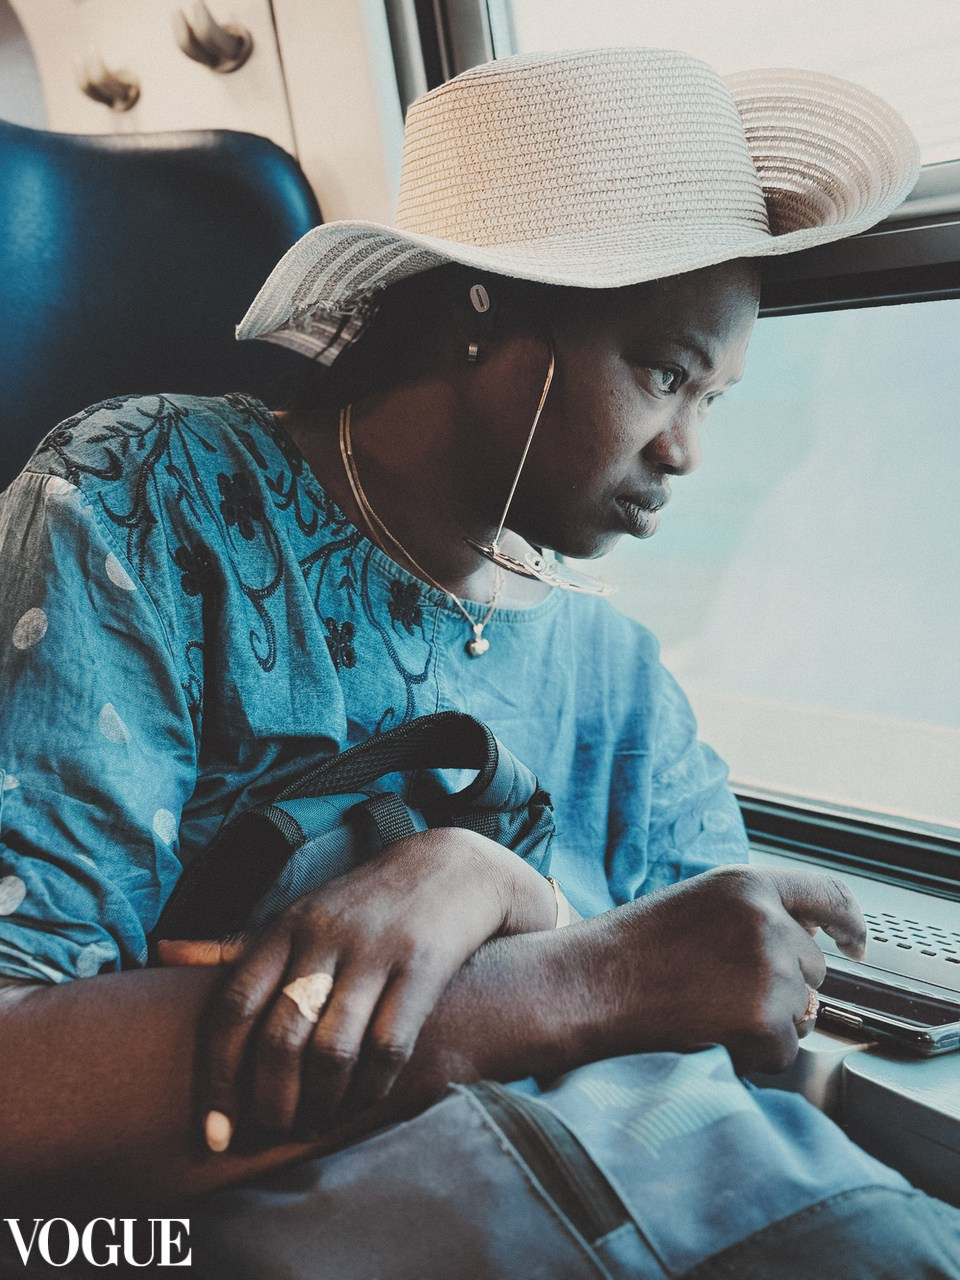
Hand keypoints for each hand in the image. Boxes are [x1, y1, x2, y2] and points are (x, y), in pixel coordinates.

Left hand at [157, 828, 556, 1148]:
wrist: (450, 869)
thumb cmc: (362, 905)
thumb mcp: (298, 914)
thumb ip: (234, 945)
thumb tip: (161, 953)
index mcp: (286, 926)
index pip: (233, 1007)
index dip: (218, 1077)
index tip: (215, 1132)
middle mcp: (325, 936)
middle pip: (280, 1035)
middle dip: (270, 1101)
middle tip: (271, 1131)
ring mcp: (376, 951)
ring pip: (332, 1048)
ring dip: (319, 1102)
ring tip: (314, 1122)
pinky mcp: (423, 967)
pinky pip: (388, 1045)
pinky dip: (371, 1087)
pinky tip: (361, 1100)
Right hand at [614, 864, 865, 1073]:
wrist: (583, 986)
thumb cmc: (627, 951)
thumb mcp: (696, 906)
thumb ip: (752, 912)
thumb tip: (808, 938)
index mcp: (746, 885)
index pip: (827, 894)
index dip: (850, 922)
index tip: (857, 943)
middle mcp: (765, 921)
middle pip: (814, 966)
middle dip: (785, 986)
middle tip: (725, 994)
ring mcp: (768, 971)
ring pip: (801, 1011)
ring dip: (767, 1021)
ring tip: (705, 1010)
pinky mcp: (763, 1021)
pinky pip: (784, 1051)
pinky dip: (753, 1055)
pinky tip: (706, 1034)